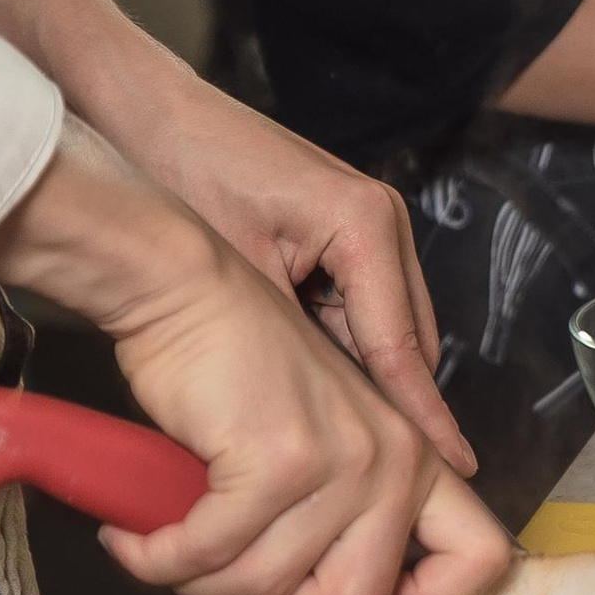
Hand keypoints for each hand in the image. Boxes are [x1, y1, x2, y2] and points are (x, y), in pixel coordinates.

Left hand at [0, 0, 474, 477]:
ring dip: (368, 386)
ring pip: (384, 332)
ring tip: (354, 458)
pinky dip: (341, 355)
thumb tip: (316, 418)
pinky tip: (317, 400)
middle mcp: (381, 224)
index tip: (449, 466)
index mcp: (365, 225)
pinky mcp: (339, 233)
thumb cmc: (181, 172)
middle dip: (397, 410)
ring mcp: (366, 226)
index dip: (419, 415)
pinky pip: (356, 312)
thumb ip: (284, 338)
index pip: (401, 345)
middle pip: (406, 343)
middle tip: (389, 482)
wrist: (145, 113)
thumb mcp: (231, 269)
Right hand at [0, 127, 507, 594]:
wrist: (185, 288)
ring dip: (200, 584)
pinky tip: (134, 539)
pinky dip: (159, 559)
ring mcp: (342, 459)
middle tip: (226, 580)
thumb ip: (344, 517)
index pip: (481, 561)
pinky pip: (210, 555)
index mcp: (416, 458)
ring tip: (166, 548)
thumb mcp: (318, 444)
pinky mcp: (278, 458)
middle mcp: (395, 459)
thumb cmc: (236, 368)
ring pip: (270, 590)